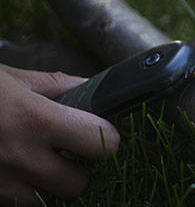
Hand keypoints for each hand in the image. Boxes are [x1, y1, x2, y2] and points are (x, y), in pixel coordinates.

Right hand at [0, 64, 119, 205]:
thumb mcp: (9, 78)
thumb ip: (55, 85)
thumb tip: (91, 88)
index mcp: (35, 121)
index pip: (100, 143)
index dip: (106, 138)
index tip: (100, 131)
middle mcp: (19, 159)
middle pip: (77, 184)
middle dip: (77, 168)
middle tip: (65, 150)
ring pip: (44, 201)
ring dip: (45, 185)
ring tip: (32, 160)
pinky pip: (13, 205)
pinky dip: (16, 192)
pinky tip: (7, 169)